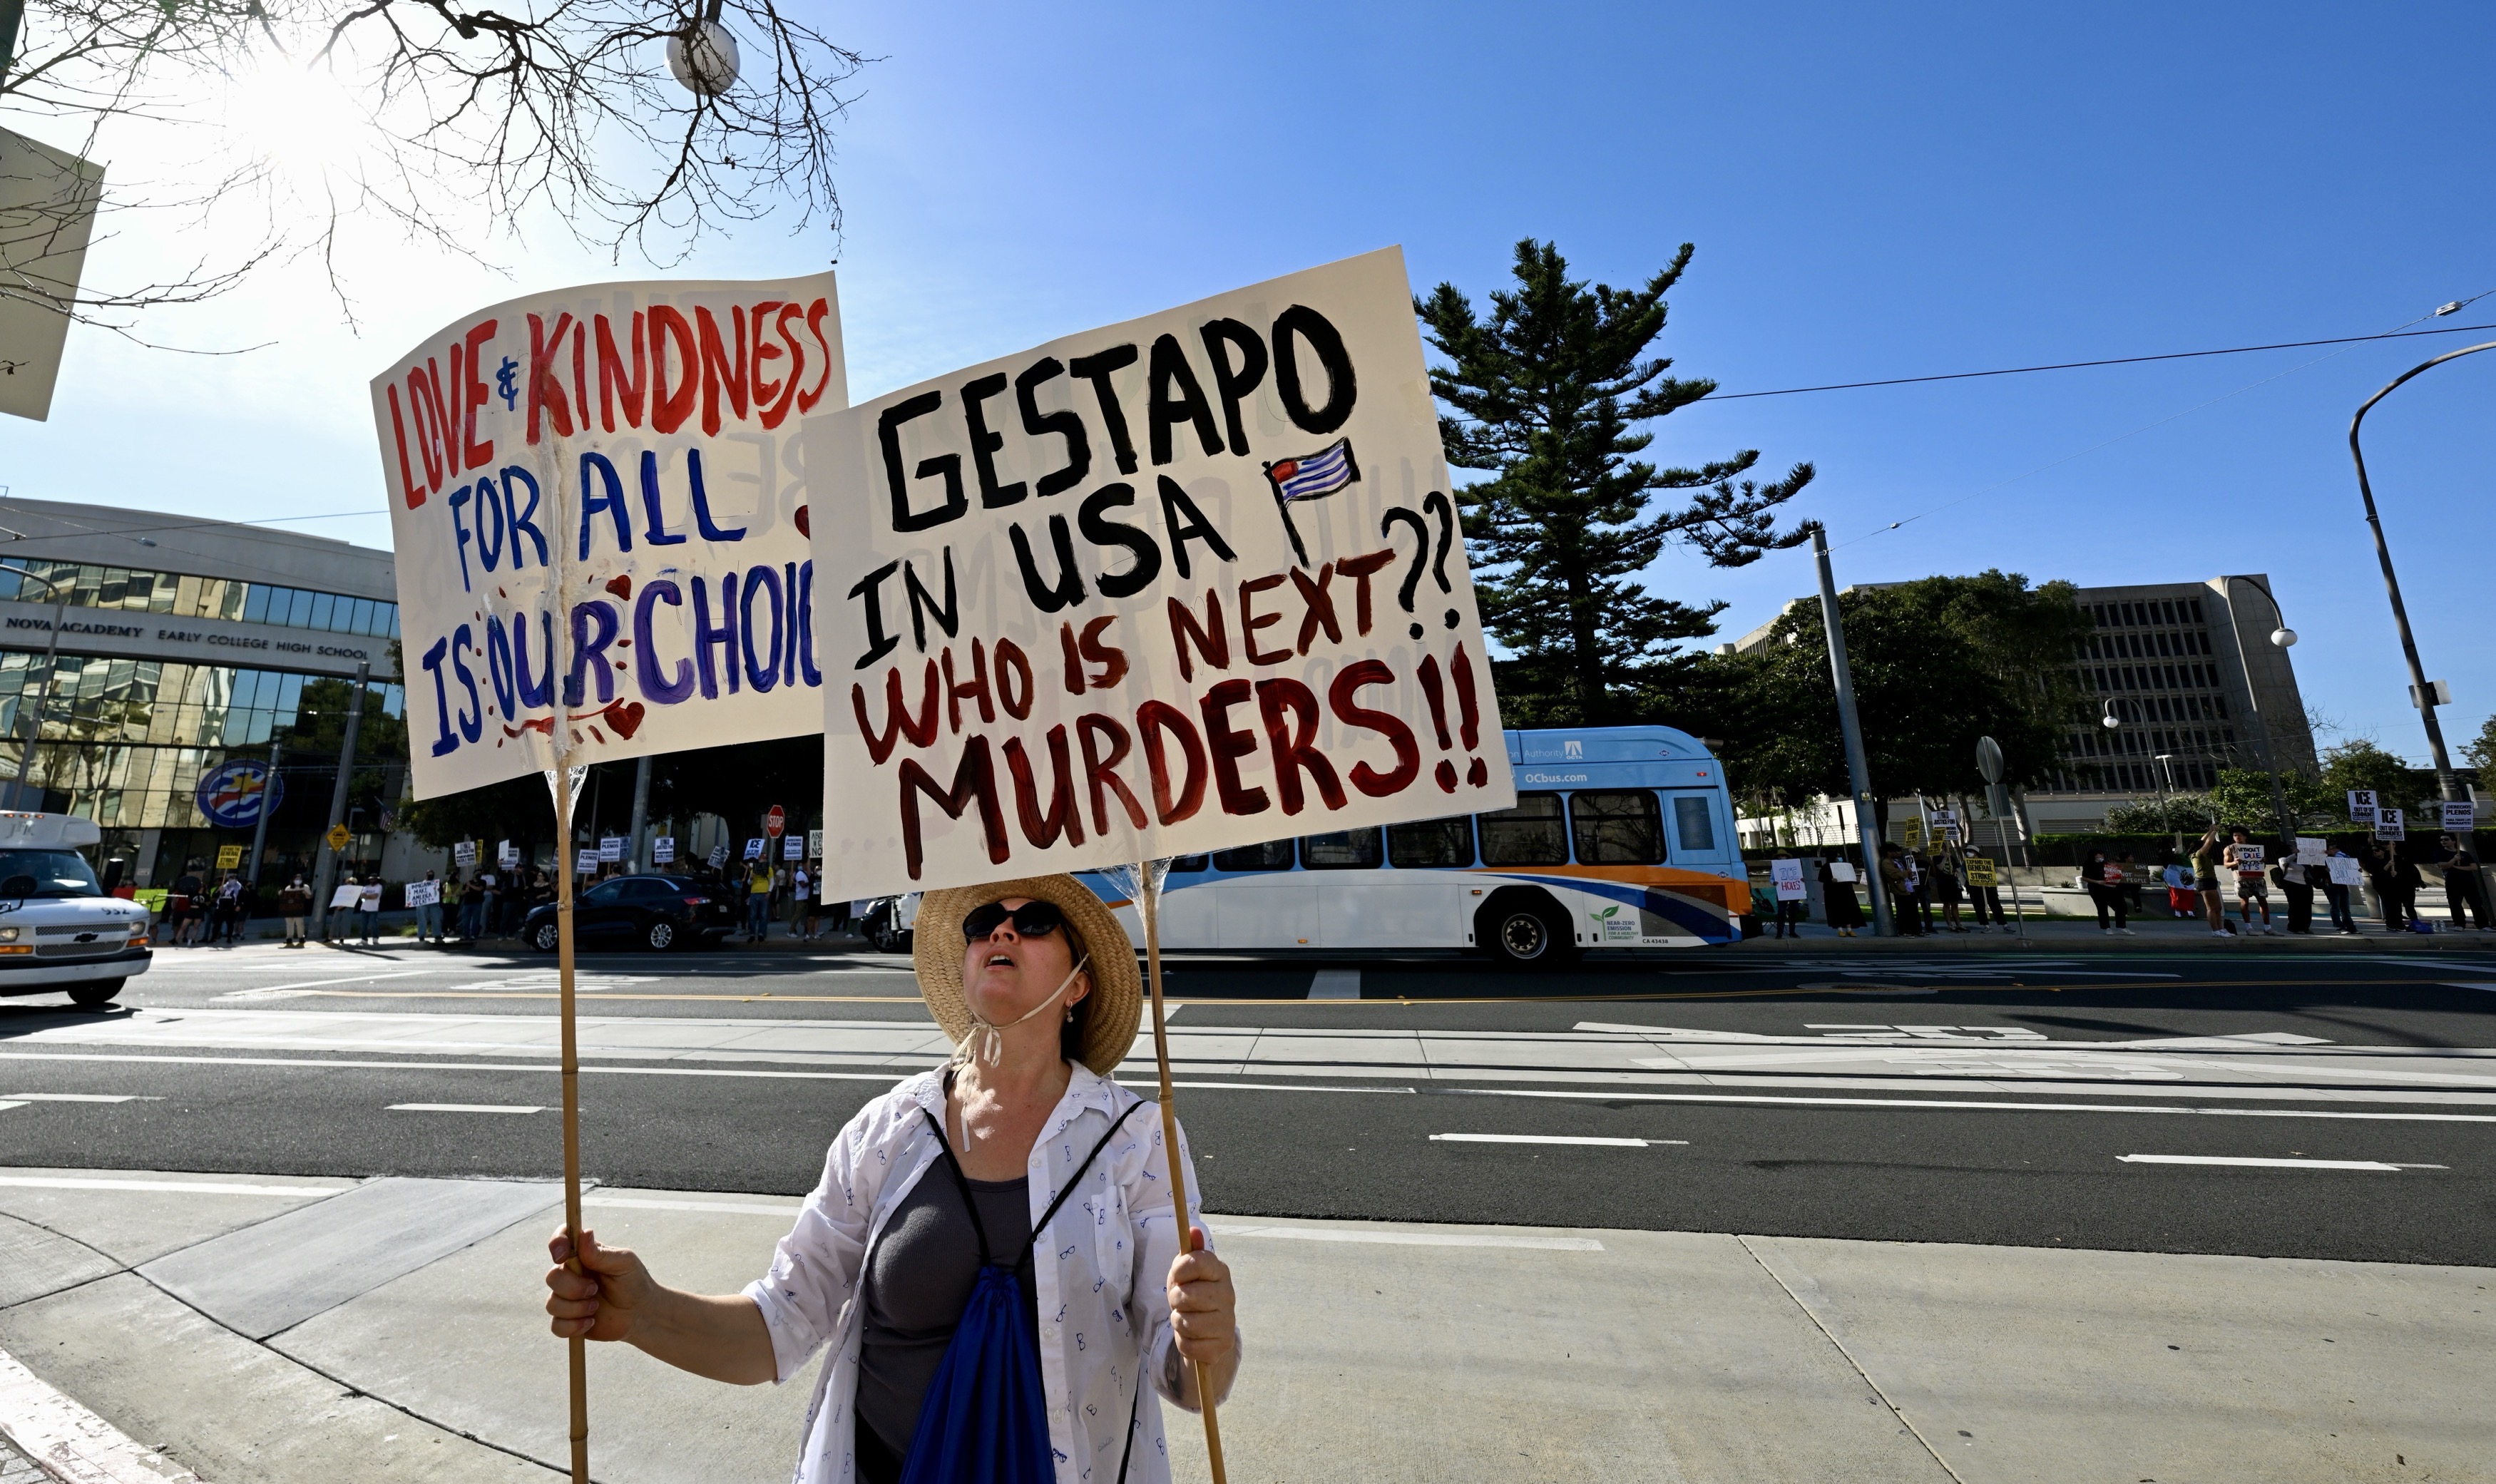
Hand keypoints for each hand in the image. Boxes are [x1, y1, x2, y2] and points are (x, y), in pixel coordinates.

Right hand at [545, 1226, 650, 1341]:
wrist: (641, 1314)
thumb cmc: (633, 1282)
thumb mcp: (624, 1263)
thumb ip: (601, 1253)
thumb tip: (584, 1233)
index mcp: (583, 1256)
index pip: (561, 1242)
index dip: (557, 1244)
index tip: (564, 1255)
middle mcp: (570, 1275)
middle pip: (552, 1277)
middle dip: (573, 1287)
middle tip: (595, 1289)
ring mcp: (567, 1298)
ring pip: (552, 1303)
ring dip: (576, 1308)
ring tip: (596, 1307)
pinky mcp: (568, 1321)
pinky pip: (556, 1326)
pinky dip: (573, 1326)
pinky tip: (591, 1322)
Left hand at [1166, 1225, 1236, 1365]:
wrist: (1207, 1330)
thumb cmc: (1194, 1294)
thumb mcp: (1187, 1271)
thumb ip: (1189, 1251)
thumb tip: (1192, 1229)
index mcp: (1220, 1271)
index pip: (1198, 1262)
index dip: (1180, 1269)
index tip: (1177, 1276)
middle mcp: (1229, 1295)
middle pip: (1187, 1295)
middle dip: (1175, 1300)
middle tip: (1180, 1301)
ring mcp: (1228, 1322)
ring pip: (1186, 1322)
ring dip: (1178, 1321)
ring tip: (1186, 1318)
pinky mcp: (1222, 1345)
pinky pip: (1188, 1344)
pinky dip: (1183, 1342)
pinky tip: (1192, 1336)